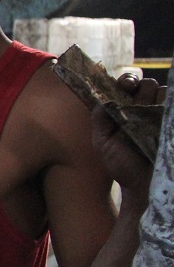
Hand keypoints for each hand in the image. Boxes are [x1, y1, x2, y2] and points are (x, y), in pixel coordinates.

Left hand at [92, 73, 164, 193]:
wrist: (143, 185)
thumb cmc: (122, 164)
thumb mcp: (103, 142)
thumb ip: (100, 120)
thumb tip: (102, 101)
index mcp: (125, 109)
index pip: (128, 85)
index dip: (128, 81)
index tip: (126, 86)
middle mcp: (145, 108)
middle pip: (148, 84)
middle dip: (142, 88)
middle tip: (138, 101)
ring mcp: (162, 115)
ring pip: (164, 92)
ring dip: (156, 99)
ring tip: (148, 117)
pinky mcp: (171, 123)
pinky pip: (173, 105)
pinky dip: (168, 107)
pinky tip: (162, 118)